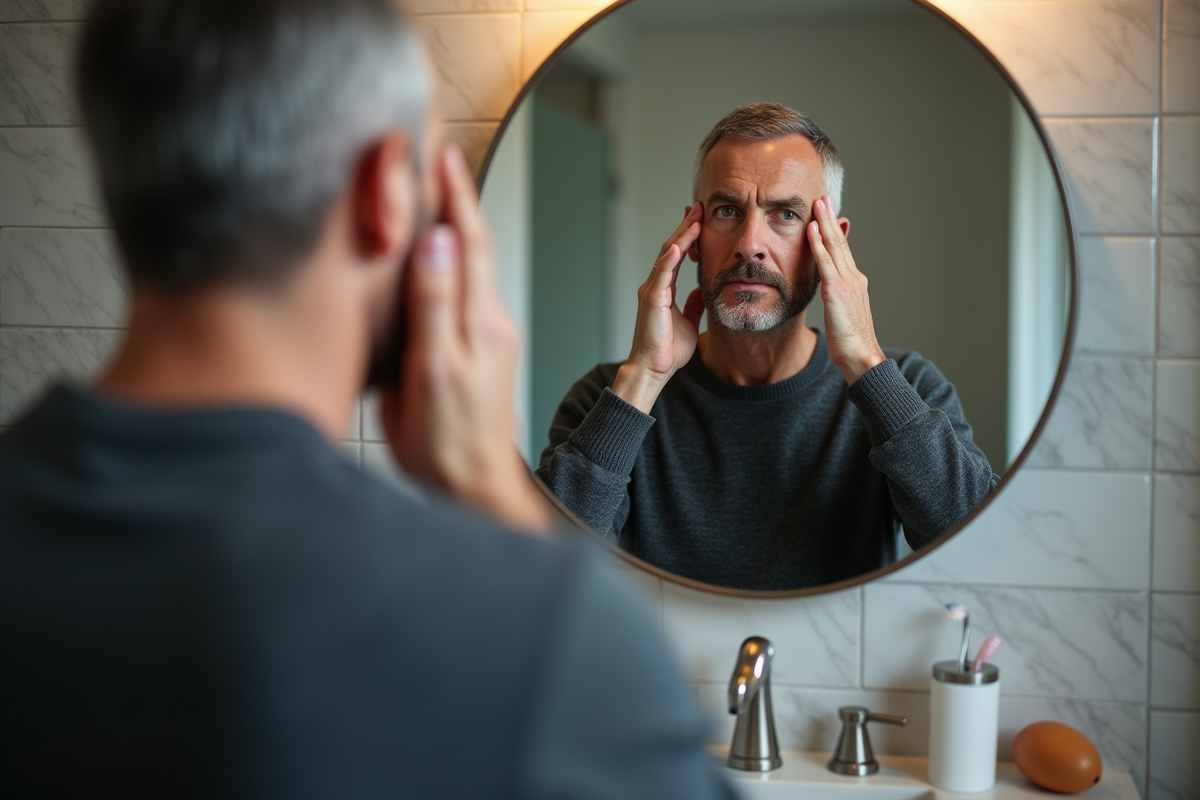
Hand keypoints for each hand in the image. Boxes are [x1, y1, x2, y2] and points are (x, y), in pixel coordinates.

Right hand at [380, 145, 549, 532]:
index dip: (456, 196)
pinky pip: (466, 291)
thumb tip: (437, 242)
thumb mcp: (433, 371)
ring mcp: (487, 335)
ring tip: (433, 194)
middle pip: (475, 247)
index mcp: (479, 322)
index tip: (443, 156)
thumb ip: (435, 304)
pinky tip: (434, 254)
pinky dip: (452, 261)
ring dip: (457, 227)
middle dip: (458, 201)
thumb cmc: (447, 440)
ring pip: (472, 267)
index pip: (469, 242)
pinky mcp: (478, 349)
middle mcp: (490, 321)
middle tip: (439, 160)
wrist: (474, 484)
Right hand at [612, 202, 705, 412]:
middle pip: (672, 248)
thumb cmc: (667, 350)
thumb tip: (699, 291)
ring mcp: (651, 290)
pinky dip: (673, 256)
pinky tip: (683, 242)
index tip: (700, 219)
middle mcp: (655, 285)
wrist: (653, 369)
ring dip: (682, 234)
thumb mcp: (688, 321)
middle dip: (685, 226)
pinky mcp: (652, 298)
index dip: (688, 236)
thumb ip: (693, 305)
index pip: (677, 255)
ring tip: (695, 216)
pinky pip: (663, 272)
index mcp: (663, 289)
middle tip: (698, 207)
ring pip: (668, 254)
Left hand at [808, 195, 885, 384]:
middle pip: (840, 241)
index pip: (842, 249)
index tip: (828, 210)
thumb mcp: (841, 312)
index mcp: (854, 281)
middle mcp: (853, 277)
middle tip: (823, 196)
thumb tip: (826, 285)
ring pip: (834, 246)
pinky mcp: (837, 292)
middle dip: (831, 217)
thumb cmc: (848, 340)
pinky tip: (811, 228)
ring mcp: (847, 283)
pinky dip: (817, 243)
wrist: (861, 357)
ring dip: (825, 222)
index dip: (834, 228)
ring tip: (818, 202)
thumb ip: (835, 294)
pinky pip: (825, 263)